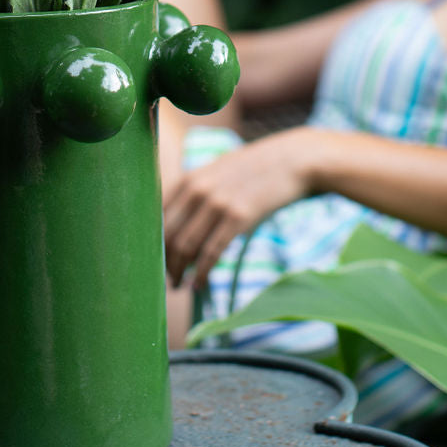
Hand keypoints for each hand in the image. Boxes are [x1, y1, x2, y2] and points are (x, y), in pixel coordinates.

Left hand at [163, 128, 314, 288]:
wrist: (293, 160)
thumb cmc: (256, 169)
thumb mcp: (219, 172)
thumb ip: (197, 192)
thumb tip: (178, 223)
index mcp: (190, 178)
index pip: (157, 217)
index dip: (152, 242)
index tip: (155, 259)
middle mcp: (198, 190)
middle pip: (167, 234)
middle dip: (163, 261)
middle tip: (166, 279)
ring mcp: (217, 203)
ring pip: (185, 246)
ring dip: (178, 271)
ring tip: (179, 286)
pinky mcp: (238, 217)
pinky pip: (210, 253)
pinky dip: (200, 272)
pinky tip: (198, 284)